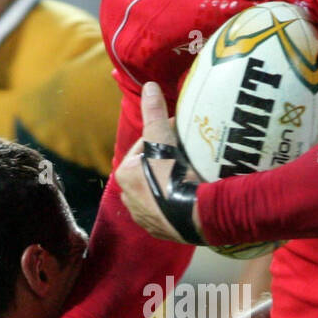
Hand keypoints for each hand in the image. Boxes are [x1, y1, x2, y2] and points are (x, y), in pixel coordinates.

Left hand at [115, 82, 203, 242]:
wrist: (193, 213)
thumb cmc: (173, 174)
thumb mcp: (162, 138)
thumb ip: (154, 113)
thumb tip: (148, 86)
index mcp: (125, 175)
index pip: (144, 148)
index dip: (162, 138)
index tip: (179, 134)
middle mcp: (129, 199)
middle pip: (150, 171)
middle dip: (164, 162)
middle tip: (186, 154)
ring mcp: (144, 218)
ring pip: (157, 193)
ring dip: (170, 184)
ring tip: (190, 175)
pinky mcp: (160, 232)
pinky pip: (167, 212)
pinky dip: (176, 204)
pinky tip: (190, 196)